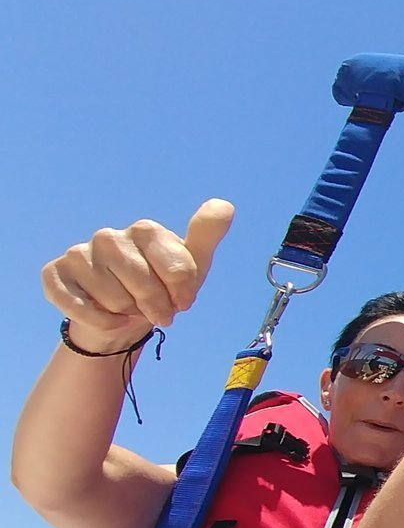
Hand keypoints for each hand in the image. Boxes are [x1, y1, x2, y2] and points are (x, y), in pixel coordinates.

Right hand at [43, 199, 233, 349]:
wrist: (122, 315)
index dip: (182, 295)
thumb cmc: (161, 286)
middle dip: (156, 308)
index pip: (179, 272)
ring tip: (129, 307)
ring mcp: (79, 254)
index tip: (181, 299)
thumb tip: (225, 206)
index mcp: (146, 231)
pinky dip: (101, 322)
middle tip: (155, 309)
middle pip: (146, 288)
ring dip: (128, 314)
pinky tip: (107, 317)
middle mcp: (109, 236)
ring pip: (115, 301)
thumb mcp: (193, 264)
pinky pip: (81, 308)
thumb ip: (206, 235)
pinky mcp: (55, 275)